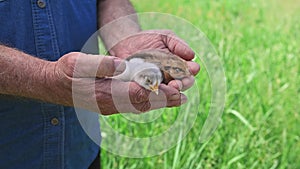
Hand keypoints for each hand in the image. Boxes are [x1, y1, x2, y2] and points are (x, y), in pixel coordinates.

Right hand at [48, 52, 185, 114]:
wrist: (56, 86)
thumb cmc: (66, 73)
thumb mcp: (77, 63)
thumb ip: (99, 64)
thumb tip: (120, 64)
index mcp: (103, 94)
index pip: (133, 94)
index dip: (152, 91)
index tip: (170, 88)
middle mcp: (110, 104)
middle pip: (141, 103)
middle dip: (163, 100)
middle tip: (183, 97)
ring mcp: (112, 106)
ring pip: (140, 106)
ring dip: (160, 103)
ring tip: (179, 99)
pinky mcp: (113, 103)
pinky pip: (136, 104)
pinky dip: (150, 101)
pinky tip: (160, 98)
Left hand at [108, 30, 199, 90]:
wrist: (125, 42)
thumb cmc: (148, 39)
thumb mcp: (164, 37)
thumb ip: (178, 44)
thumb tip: (192, 55)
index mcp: (179, 67)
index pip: (190, 74)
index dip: (190, 74)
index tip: (189, 71)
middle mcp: (171, 78)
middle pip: (182, 86)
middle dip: (181, 86)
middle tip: (175, 84)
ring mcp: (158, 85)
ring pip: (168, 94)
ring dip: (168, 93)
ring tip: (163, 88)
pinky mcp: (143, 89)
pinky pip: (150, 96)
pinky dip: (151, 94)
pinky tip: (150, 90)